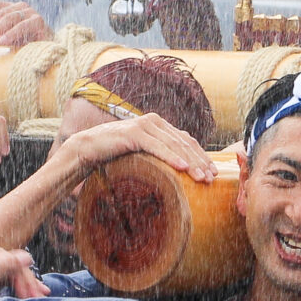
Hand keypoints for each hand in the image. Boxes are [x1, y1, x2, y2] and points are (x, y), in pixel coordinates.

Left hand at [0, 0, 51, 46]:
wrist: (47, 52)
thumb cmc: (24, 44)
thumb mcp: (2, 40)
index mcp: (10, 10)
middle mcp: (20, 8)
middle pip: (0, 14)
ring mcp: (30, 13)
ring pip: (10, 18)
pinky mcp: (38, 21)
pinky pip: (23, 26)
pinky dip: (12, 33)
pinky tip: (3, 41)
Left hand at [0, 234, 47, 299]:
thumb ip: (2, 266)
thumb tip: (27, 257)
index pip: (9, 259)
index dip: (22, 277)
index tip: (31, 293)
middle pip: (12, 264)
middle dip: (26, 282)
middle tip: (38, 297)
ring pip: (12, 270)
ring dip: (25, 284)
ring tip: (39, 296)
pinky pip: (7, 276)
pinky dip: (18, 285)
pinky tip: (30, 291)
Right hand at [60, 114, 214, 182]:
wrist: (87, 149)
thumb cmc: (114, 154)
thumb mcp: (142, 154)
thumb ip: (158, 155)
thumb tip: (179, 171)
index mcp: (159, 125)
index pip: (187, 141)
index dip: (202, 156)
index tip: (214, 172)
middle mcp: (154, 121)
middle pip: (184, 143)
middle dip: (200, 161)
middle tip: (212, 178)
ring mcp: (144, 125)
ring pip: (174, 145)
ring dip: (190, 162)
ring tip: (201, 177)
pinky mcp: (133, 133)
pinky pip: (156, 147)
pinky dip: (171, 157)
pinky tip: (182, 167)